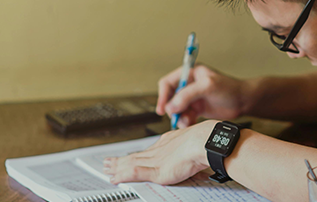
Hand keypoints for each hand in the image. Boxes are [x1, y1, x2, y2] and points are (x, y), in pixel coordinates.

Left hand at [103, 120, 217, 184]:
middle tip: (109, 162)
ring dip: (118, 167)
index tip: (129, 156)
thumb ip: (190, 152)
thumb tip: (194, 160)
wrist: (205, 142)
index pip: (148, 150)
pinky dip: (123, 176)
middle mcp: (160, 149)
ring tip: (107, 168)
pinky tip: (115, 178)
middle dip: (122, 160)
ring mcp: (156, 159)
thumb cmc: (206, 143)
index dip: (137, 154)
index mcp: (169, 142)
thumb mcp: (195, 146)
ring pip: (131, 163)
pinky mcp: (156, 170)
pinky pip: (134, 173)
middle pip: (136, 155)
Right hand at [156, 65, 246, 127]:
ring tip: (187, 122)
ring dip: (180, 117)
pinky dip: (186, 121)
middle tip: (177, 118)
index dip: (162, 95)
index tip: (162, 109)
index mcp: (190, 73)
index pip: (168, 83)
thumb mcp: (207, 87)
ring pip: (177, 109)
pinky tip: (191, 124)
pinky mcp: (197, 109)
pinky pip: (185, 116)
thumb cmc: (230, 88)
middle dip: (172, 109)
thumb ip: (188, 95)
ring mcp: (193, 98)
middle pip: (170, 98)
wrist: (244, 101)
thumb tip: (171, 106)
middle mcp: (189, 85)